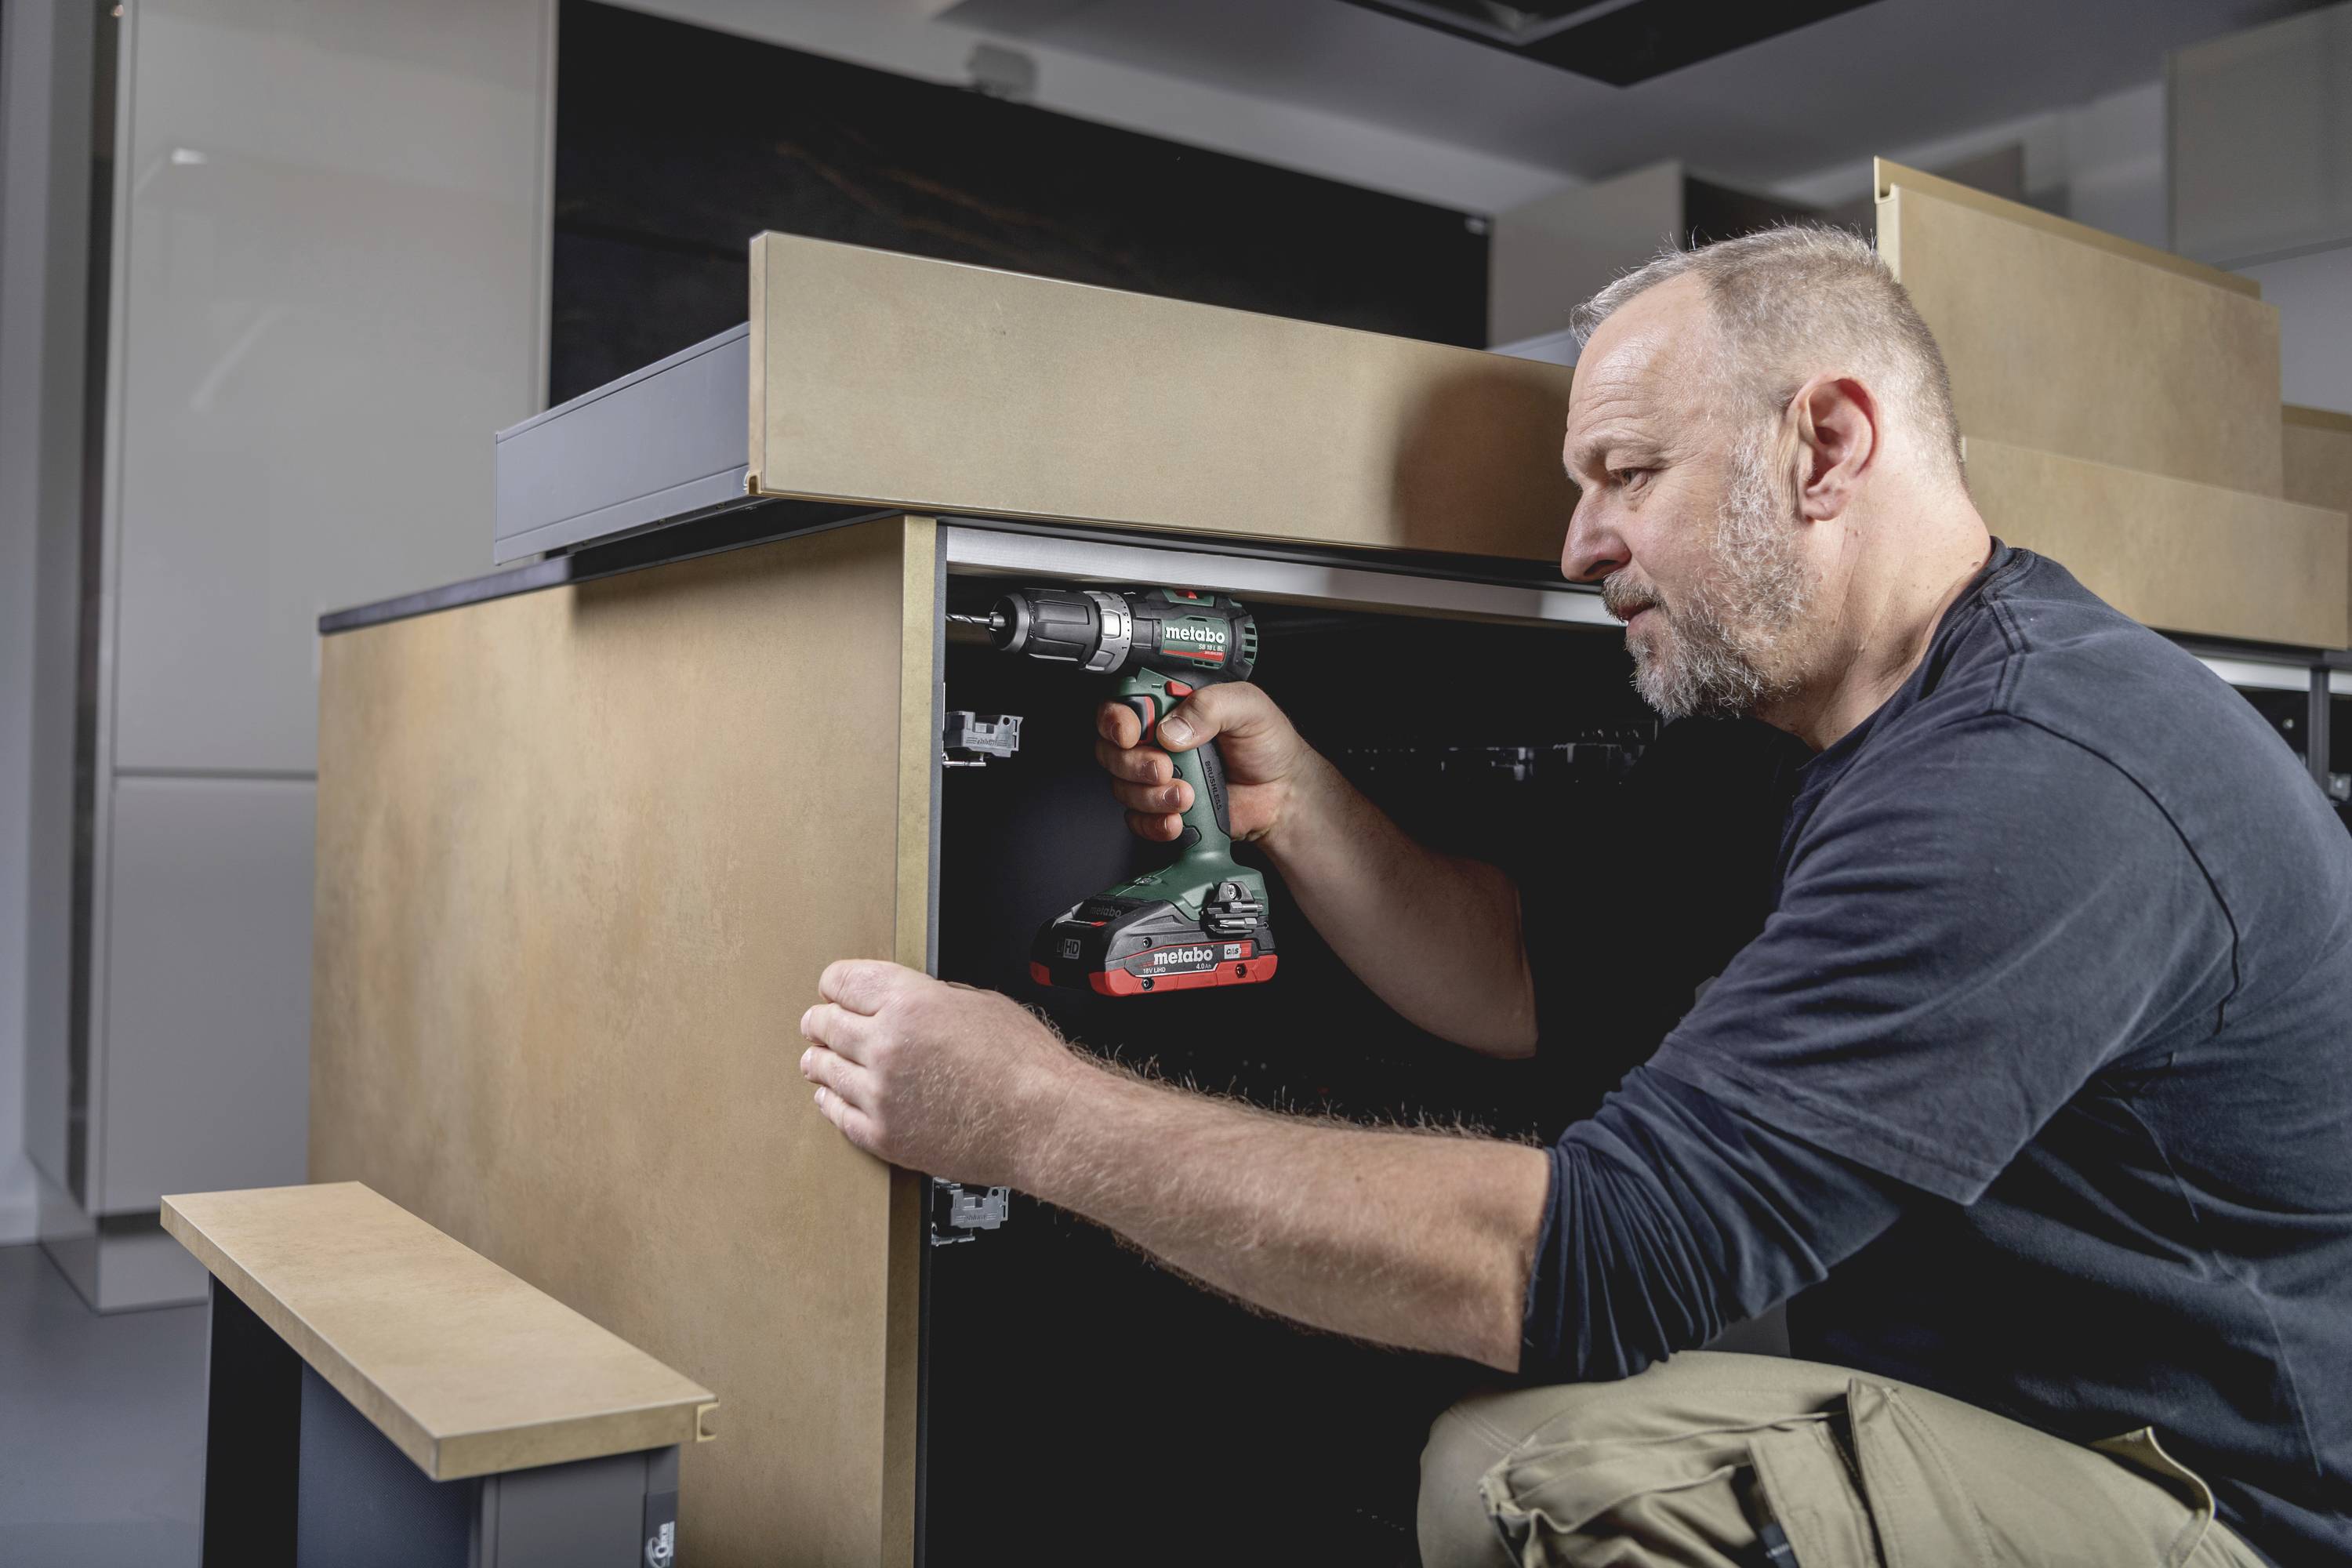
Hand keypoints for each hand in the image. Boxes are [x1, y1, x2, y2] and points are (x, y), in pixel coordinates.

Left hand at [797, 959, 1084, 1187]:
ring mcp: (879, 1093)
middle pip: (825, 1024)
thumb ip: (933, 999)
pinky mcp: (883, 1135)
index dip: (833, 984)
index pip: (842, 982)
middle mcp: (885, 1045)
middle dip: (820, 1021)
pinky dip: (829, 1101)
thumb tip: (912, 1003)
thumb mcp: (980, 1004)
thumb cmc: (1025, 1064)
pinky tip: (830, 1096)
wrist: (1042, 1121)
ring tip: (816, 1059)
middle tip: (816, 1023)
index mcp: (909, 1002)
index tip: (831, 989)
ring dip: (818, 1060)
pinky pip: (837, 1114)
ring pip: (824, 1069)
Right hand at [1094, 682, 1309, 844]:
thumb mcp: (1248, 708)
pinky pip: (1136, 819)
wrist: (1283, 794)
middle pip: (1112, 750)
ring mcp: (1156, 776)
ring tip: (1187, 795)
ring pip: (1122, 787)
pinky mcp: (1161, 808)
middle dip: (1134, 765)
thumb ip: (1211, 706)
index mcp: (1171, 705)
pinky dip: (1153, 823)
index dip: (1115, 720)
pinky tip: (1178, 819)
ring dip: (1150, 796)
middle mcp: (1155, 739)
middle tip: (1166, 768)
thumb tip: (1172, 729)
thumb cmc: (1267, 745)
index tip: (1131, 734)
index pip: (1121, 705)